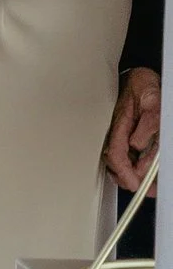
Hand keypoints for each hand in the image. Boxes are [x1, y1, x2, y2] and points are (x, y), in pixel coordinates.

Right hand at [107, 67, 161, 194]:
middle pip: (115, 164)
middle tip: (148, 191)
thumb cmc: (142, 87)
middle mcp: (115, 133)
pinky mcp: (122, 136)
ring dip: (132, 176)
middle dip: (131, 181)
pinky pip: (122, 156)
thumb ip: (148, 123)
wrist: (137, 77)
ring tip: (148, 185)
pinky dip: (132, 168)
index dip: (127, 174)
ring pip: (118, 163)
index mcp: (119, 126)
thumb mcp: (152, 102)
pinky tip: (142, 171)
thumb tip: (137, 145)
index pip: (117, 156)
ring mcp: (117, 135)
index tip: (139, 186)